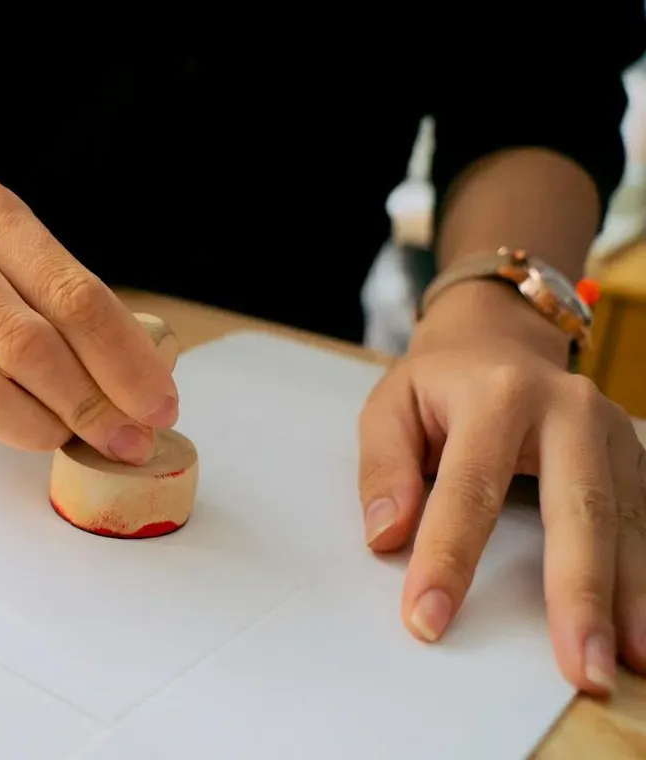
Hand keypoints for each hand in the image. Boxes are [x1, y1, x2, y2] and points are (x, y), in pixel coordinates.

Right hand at [0, 172, 178, 461]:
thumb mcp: (3, 235)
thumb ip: (55, 292)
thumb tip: (132, 378)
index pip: (70, 292)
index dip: (122, 358)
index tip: (159, 402)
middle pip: (27, 342)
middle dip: (91, 402)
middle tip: (130, 438)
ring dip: (44, 424)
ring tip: (80, 437)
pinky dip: (3, 423)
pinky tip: (33, 427)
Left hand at [358, 281, 645, 694]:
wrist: (499, 337)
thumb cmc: (439, 384)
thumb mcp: (389, 406)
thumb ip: (384, 468)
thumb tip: (386, 536)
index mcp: (497, 394)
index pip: (469, 489)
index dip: (447, 558)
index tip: (428, 620)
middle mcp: (569, 408)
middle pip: (579, 508)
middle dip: (580, 594)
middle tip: (580, 667)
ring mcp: (613, 431)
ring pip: (627, 522)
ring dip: (631, 600)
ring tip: (626, 666)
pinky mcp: (635, 456)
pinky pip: (645, 522)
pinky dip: (644, 581)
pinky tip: (642, 632)